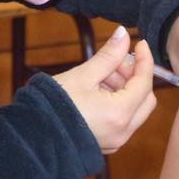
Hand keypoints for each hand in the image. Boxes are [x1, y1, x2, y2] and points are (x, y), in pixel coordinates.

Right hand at [53, 26, 157, 153]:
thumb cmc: (53, 105)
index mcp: (119, 114)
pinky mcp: (107, 144)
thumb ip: (108, 56)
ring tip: (101, 75)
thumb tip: (123, 34)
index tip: (139, 44)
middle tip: (115, 62)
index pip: (144, 82)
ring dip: (125, 89)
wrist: (33, 135)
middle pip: (145, 98)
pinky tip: (98, 91)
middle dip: (135, 76)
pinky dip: (118, 103)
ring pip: (135, 110)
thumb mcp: (82, 75)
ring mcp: (116, 141)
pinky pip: (123, 120)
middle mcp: (123, 131)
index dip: (145, 60)